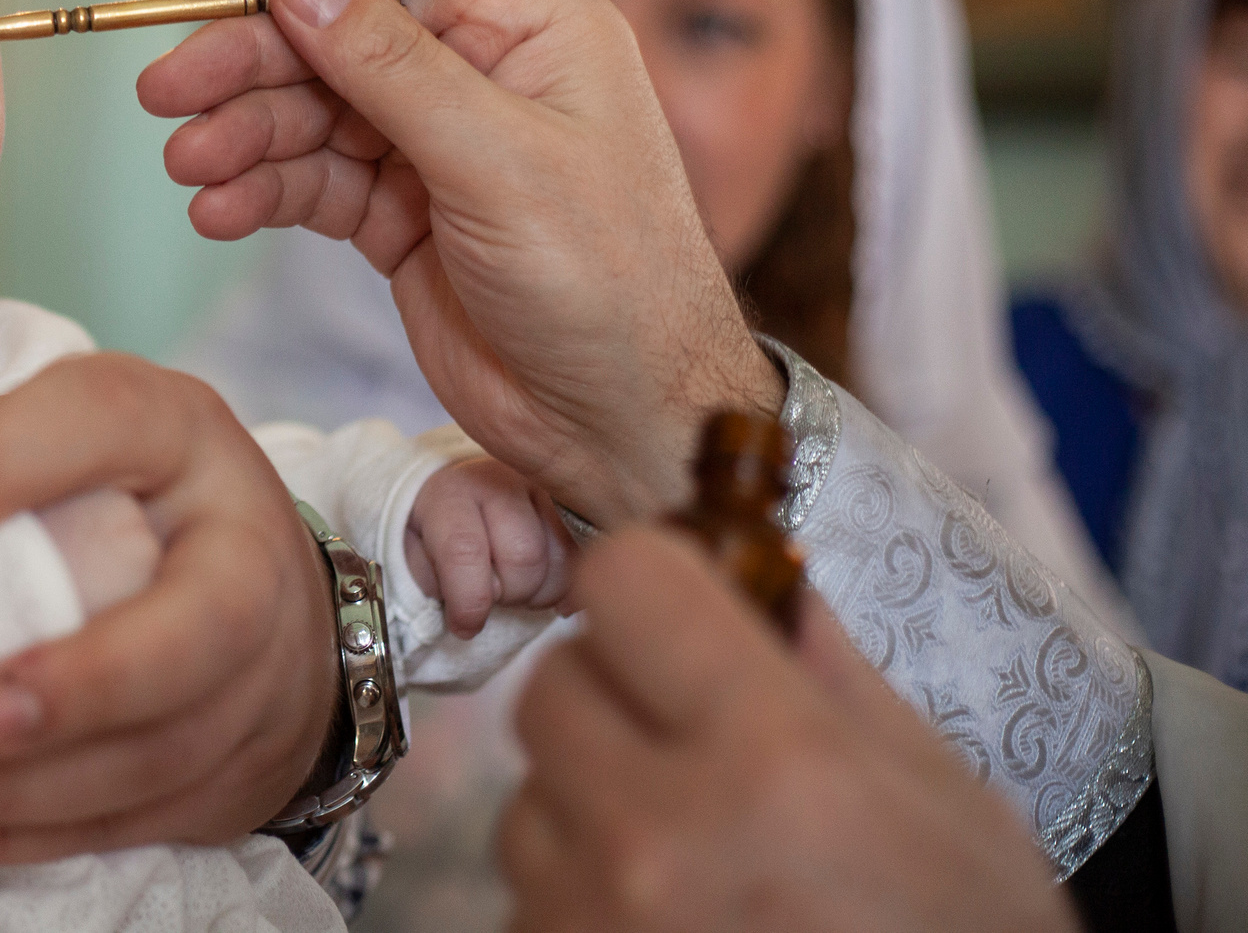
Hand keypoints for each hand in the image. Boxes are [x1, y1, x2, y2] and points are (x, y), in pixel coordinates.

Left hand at [0, 352, 335, 869]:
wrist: (273, 602)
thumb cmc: (138, 498)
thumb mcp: (73, 436)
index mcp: (182, 438)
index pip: (107, 424)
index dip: (2, 466)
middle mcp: (243, 550)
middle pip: (199, 628)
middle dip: (85, 682)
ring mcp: (260, 675)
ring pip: (162, 754)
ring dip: (29, 790)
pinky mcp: (238, 771)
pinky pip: (132, 821)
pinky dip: (19, 839)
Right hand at [137, 0, 778, 525]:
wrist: (628, 427)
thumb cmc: (609, 287)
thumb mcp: (498, 163)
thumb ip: (391, 67)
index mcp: (530, 27)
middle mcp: (480, 72)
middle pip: (336, 32)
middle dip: (247, 58)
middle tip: (165, 91)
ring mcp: (437, 146)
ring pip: (312, 109)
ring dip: (243, 133)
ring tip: (189, 166)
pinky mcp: (403, 216)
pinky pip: (314, 181)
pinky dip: (262, 191)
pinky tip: (218, 211)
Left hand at [404, 457, 573, 634]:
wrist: (462, 492)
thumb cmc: (436, 531)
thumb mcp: (413, 551)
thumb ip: (427, 577)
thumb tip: (465, 614)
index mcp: (451, 491)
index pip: (464, 550)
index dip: (468, 600)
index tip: (466, 627)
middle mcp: (502, 477)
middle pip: (523, 558)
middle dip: (509, 594)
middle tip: (494, 594)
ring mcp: (545, 485)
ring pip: (561, 561)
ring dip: (540, 592)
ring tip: (516, 586)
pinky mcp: (575, 500)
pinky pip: (588, 556)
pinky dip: (570, 585)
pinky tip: (545, 585)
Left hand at [500, 529, 1074, 932]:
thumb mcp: (949, 808)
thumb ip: (833, 678)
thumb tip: (761, 579)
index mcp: (775, 760)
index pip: (623, 581)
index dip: (656, 588)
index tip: (689, 619)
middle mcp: (660, 836)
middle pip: (552, 687)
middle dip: (615, 698)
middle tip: (695, 747)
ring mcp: (594, 924)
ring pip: (528, 799)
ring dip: (589, 811)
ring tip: (696, 869)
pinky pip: (527, 903)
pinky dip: (581, 904)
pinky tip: (671, 932)